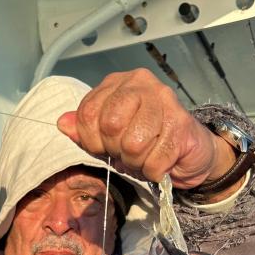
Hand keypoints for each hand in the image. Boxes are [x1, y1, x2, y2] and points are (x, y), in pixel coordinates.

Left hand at [56, 69, 236, 188]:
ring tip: (145, 157)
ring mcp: (164, 101)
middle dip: (116, 150)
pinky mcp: (181, 124)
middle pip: (110, 125)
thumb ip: (85, 129)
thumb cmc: (147, 140)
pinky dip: (154, 171)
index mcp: (118, 82)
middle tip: (128, 153)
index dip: (92, 141)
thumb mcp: (109, 136)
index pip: (88, 113)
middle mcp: (141, 83)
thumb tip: (62, 123)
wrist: (191, 151)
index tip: (105, 147)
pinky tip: (160, 163)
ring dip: (137, 163)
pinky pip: (155, 161)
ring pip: (134, 144)